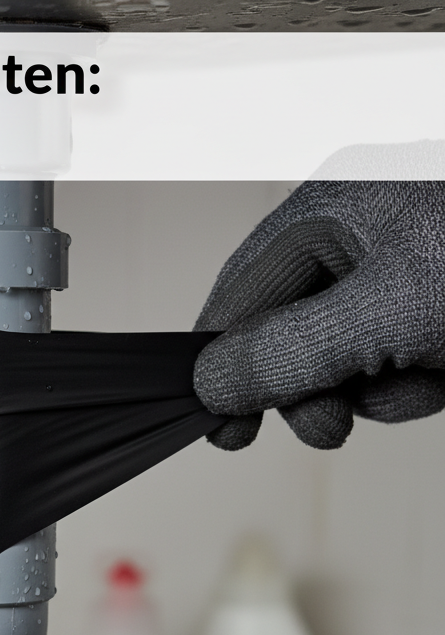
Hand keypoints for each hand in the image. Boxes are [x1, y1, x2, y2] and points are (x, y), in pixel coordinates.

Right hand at [193, 181, 444, 449]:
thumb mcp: (390, 311)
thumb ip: (292, 349)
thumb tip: (212, 381)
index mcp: (333, 208)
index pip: (242, 289)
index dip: (220, 356)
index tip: (213, 416)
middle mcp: (358, 239)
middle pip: (288, 333)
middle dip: (312, 385)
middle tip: (325, 426)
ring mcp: (398, 279)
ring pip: (342, 361)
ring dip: (379, 392)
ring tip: (430, 377)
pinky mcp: (430, 315)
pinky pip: (391, 370)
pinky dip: (415, 389)